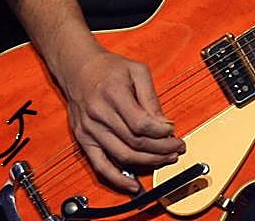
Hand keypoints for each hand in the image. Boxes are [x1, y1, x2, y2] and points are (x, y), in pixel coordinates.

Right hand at [58, 45, 185, 192]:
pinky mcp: (84, 140)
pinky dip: (118, 179)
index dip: (161, 132)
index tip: (172, 131)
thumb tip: (164, 124)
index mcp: (113, 94)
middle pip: (135, 142)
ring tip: (165, 159)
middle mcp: (99, 114)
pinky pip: (100, 166)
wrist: (78, 68)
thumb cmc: (108, 68)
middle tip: (177, 148)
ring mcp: (90, 129)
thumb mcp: (136, 71)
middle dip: (161, 149)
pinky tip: (134, 186)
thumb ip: (151, 97)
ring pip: (123, 156)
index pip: (141, 123)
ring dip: (148, 162)